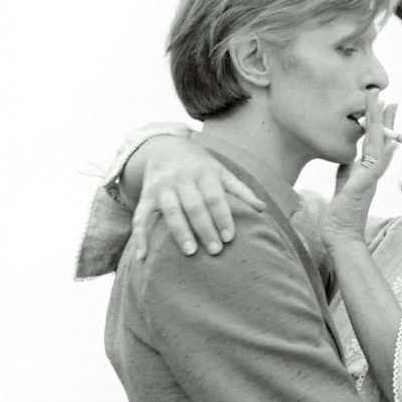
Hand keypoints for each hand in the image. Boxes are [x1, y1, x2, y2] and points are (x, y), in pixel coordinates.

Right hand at [131, 136, 264, 259]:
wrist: (165, 146)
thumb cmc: (200, 165)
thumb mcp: (221, 172)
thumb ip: (241, 190)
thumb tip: (261, 209)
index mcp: (204, 172)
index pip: (214, 197)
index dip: (222, 217)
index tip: (229, 238)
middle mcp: (182, 178)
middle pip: (194, 206)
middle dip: (205, 228)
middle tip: (215, 251)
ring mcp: (162, 186)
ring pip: (170, 211)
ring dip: (180, 232)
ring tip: (190, 252)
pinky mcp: (146, 195)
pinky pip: (141, 216)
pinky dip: (140, 236)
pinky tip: (143, 256)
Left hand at [322, 91, 396, 250]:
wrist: (341, 237)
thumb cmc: (342, 214)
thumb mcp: (343, 184)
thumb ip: (347, 169)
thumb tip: (347, 156)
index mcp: (366, 171)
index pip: (374, 142)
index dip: (378, 123)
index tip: (382, 103)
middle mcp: (372, 172)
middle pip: (380, 139)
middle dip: (382, 116)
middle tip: (385, 95)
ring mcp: (370, 179)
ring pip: (378, 146)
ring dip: (381, 125)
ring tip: (383, 104)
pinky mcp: (364, 187)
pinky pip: (374, 165)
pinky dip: (381, 150)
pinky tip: (386, 139)